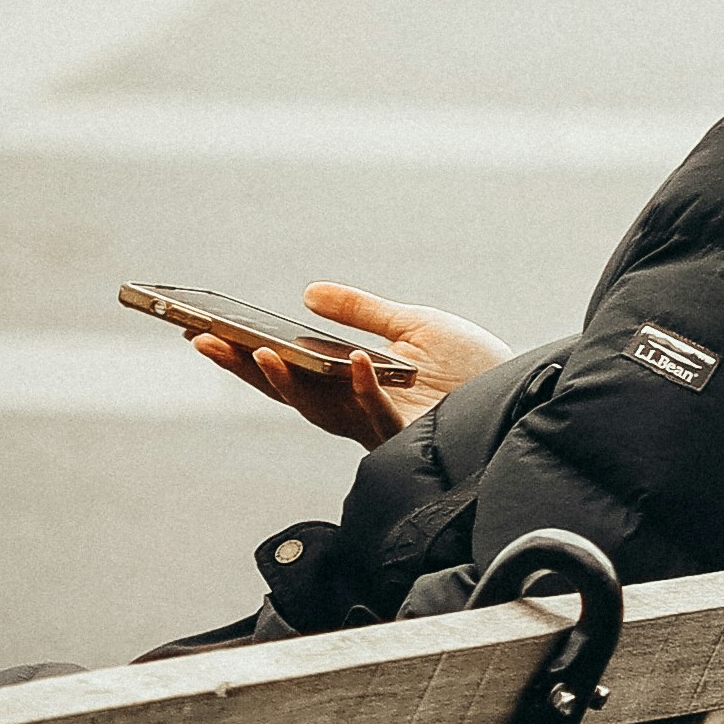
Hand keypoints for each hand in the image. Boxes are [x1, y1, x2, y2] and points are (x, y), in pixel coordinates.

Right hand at [186, 279, 503, 449]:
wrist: (521, 394)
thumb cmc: (471, 366)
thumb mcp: (411, 327)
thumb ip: (361, 313)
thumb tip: (307, 294)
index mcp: (349, 385)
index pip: (287, 371)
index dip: (244, 356)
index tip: (203, 331)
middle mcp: (356, 409)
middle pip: (289, 392)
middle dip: (244, 370)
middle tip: (204, 341)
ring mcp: (380, 423)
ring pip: (322, 408)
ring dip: (288, 382)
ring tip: (260, 350)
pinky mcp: (411, 429)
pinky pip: (380, 410)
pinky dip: (364, 386)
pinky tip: (354, 360)